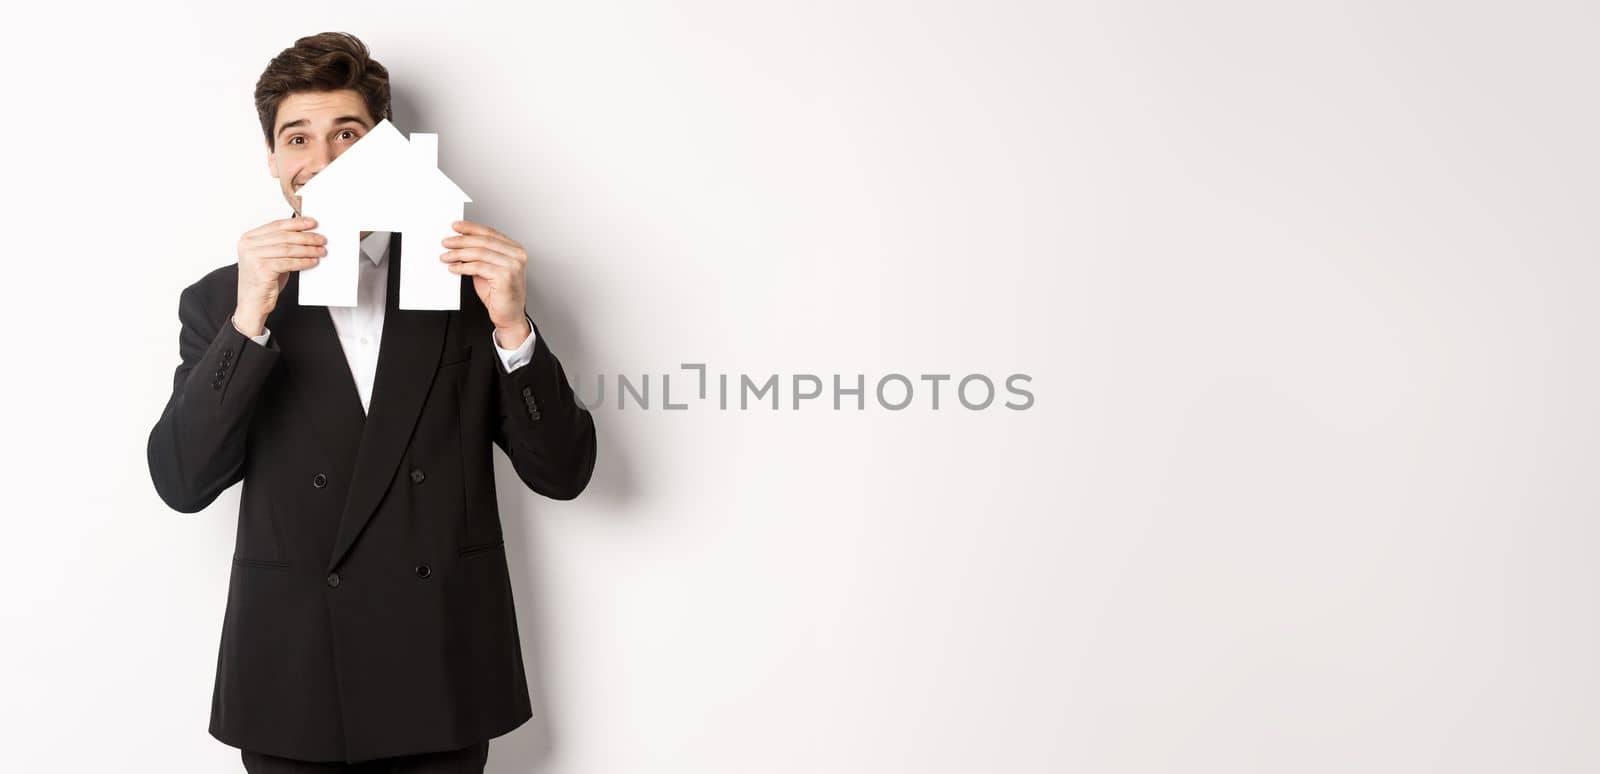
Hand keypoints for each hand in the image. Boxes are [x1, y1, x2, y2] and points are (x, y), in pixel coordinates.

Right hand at [234, 216, 324, 334]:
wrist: (252, 304)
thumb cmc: (263, 280)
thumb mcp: (269, 258)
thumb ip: (280, 245)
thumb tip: (306, 235)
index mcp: (248, 238)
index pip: (276, 225)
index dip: (296, 223)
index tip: (312, 223)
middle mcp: (248, 245)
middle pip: (284, 236)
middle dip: (306, 237)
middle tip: (322, 239)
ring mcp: (254, 257)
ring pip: (289, 249)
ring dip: (309, 249)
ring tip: (321, 251)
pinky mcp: (262, 269)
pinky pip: (289, 262)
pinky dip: (304, 261)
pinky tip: (313, 261)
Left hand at [440, 220, 529, 345]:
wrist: (509, 315)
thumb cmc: (499, 293)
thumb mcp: (488, 269)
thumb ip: (480, 255)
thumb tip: (459, 243)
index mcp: (515, 249)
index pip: (490, 233)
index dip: (471, 228)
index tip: (456, 226)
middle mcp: (517, 255)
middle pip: (484, 241)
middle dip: (461, 240)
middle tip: (446, 242)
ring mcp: (513, 265)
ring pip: (479, 253)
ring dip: (458, 254)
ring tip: (446, 257)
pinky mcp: (505, 276)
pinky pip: (478, 267)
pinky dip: (462, 267)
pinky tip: (453, 268)